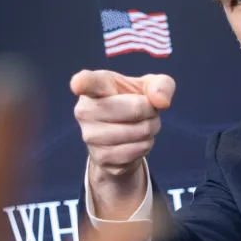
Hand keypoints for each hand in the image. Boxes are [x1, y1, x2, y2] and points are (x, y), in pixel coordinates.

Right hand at [70, 69, 174, 185]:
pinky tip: (137, 141)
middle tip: (147, 110)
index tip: (78, 84)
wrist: (125, 135)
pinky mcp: (99, 157)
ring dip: (150, 130)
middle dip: (151, 111)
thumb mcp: (150, 87)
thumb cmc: (134, 101)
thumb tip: (162, 102)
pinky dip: (145, 146)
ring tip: (143, 125)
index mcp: (96, 85)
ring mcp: (90, 135)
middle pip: (133, 109)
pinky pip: (134, 152)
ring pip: (137, 132)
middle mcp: (85, 110)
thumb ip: (161, 86)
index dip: (82, 82)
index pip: (86, 82)